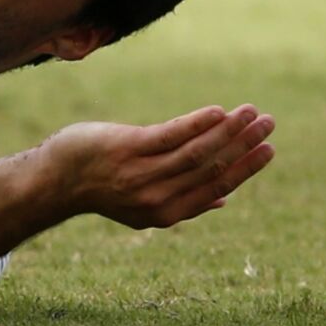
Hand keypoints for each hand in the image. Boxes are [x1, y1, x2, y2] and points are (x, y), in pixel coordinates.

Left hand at [39, 105, 275, 228]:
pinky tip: (217, 112)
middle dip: (244, 145)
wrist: (56, 178)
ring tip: (251, 112)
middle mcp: (156, 198)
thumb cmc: (104, 185)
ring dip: (228, 130)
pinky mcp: (127, 149)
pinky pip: (170, 135)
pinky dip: (197, 124)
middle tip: (269, 123)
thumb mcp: (143, 204)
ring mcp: (141, 173)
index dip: (245, 169)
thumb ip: (182, 201)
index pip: (216, 189)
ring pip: (196, 152)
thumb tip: (223, 201)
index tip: (268, 149)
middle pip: (212, 169)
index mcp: (166, 213)